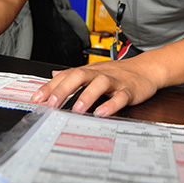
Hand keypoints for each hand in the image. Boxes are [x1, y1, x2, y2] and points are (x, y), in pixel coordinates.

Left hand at [30, 59, 161, 116]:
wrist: (146, 69)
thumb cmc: (118, 73)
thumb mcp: (93, 72)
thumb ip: (72, 75)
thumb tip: (52, 76)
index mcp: (89, 71)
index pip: (66, 76)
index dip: (51, 87)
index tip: (37, 99)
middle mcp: (99, 74)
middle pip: (80, 75)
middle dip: (65, 89)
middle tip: (53, 103)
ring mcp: (115, 82)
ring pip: (100, 84)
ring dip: (87, 96)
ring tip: (77, 109)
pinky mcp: (129, 90)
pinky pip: (121, 97)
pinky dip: (112, 104)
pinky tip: (102, 113)